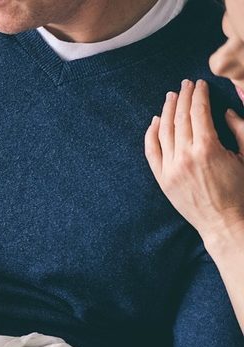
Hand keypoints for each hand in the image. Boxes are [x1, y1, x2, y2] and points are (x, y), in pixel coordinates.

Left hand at [145, 79, 243, 247]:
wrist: (224, 222)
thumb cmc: (241, 190)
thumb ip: (240, 130)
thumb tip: (226, 111)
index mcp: (207, 148)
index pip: (198, 112)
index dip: (198, 94)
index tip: (199, 84)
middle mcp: (185, 156)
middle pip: (179, 118)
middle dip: (182, 97)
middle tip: (185, 84)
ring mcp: (170, 169)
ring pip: (163, 132)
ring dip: (166, 111)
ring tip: (170, 97)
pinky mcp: (162, 180)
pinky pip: (151, 152)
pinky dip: (151, 134)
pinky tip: (155, 122)